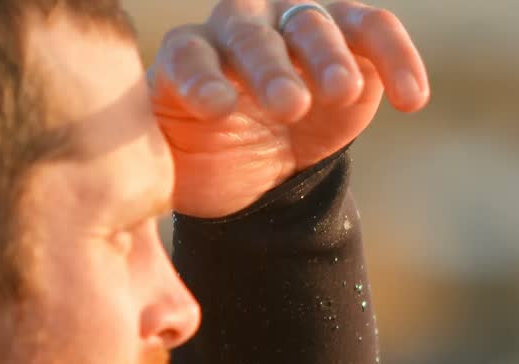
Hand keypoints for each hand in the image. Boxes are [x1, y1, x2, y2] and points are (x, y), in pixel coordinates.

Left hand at [150, 0, 429, 217]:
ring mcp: (295, 28)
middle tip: (286, 106)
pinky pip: (374, 32)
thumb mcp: (165, 168)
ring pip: (313, 23)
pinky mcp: (349, 40)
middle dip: (269, 66)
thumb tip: (107, 185)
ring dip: (327, 57)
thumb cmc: (203, 163)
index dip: (200, 78)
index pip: (187, 56)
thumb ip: (139, 163)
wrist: (257, 170)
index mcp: (187, 59)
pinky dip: (395, 58)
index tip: (216, 109)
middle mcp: (238, 29)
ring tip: (338, 96)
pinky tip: (411, 98)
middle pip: (250, 32)